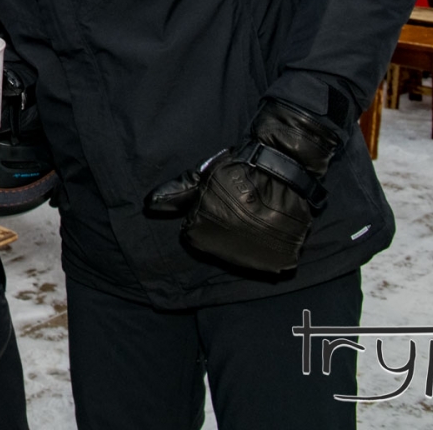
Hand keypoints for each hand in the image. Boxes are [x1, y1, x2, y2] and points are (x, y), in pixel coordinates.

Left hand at [145, 101, 339, 273]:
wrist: (283, 171)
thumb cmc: (239, 171)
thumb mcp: (203, 177)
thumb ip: (177, 193)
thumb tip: (149, 205)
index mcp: (202, 231)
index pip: (194, 234)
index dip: (206, 215)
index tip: (220, 201)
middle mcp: (225, 249)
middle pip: (217, 245)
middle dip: (224, 228)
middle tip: (240, 208)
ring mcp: (252, 258)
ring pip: (241, 254)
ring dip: (245, 240)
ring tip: (255, 217)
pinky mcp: (277, 262)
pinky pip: (267, 261)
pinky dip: (268, 249)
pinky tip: (268, 228)